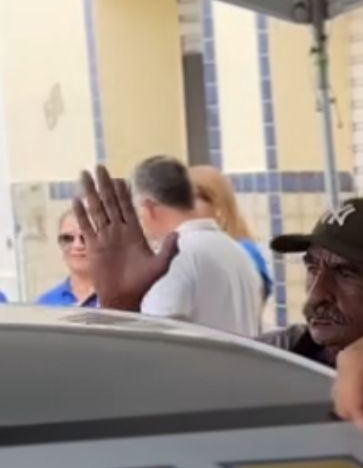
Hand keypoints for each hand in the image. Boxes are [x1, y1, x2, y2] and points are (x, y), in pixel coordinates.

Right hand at [73, 165, 178, 310]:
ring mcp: (105, 239)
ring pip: (96, 210)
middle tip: (99, 167)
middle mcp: (118, 233)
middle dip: (104, 185)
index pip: (127, 207)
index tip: (119, 177)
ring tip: (85, 176)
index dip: (123, 192)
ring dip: (91, 193)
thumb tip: (179, 233)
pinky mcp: (94, 248)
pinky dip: (81, 213)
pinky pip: (86, 226)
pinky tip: (77, 200)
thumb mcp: (161, 265)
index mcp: (134, 234)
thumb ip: (169, 249)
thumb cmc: (144, 285)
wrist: (126, 300)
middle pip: (109, 203)